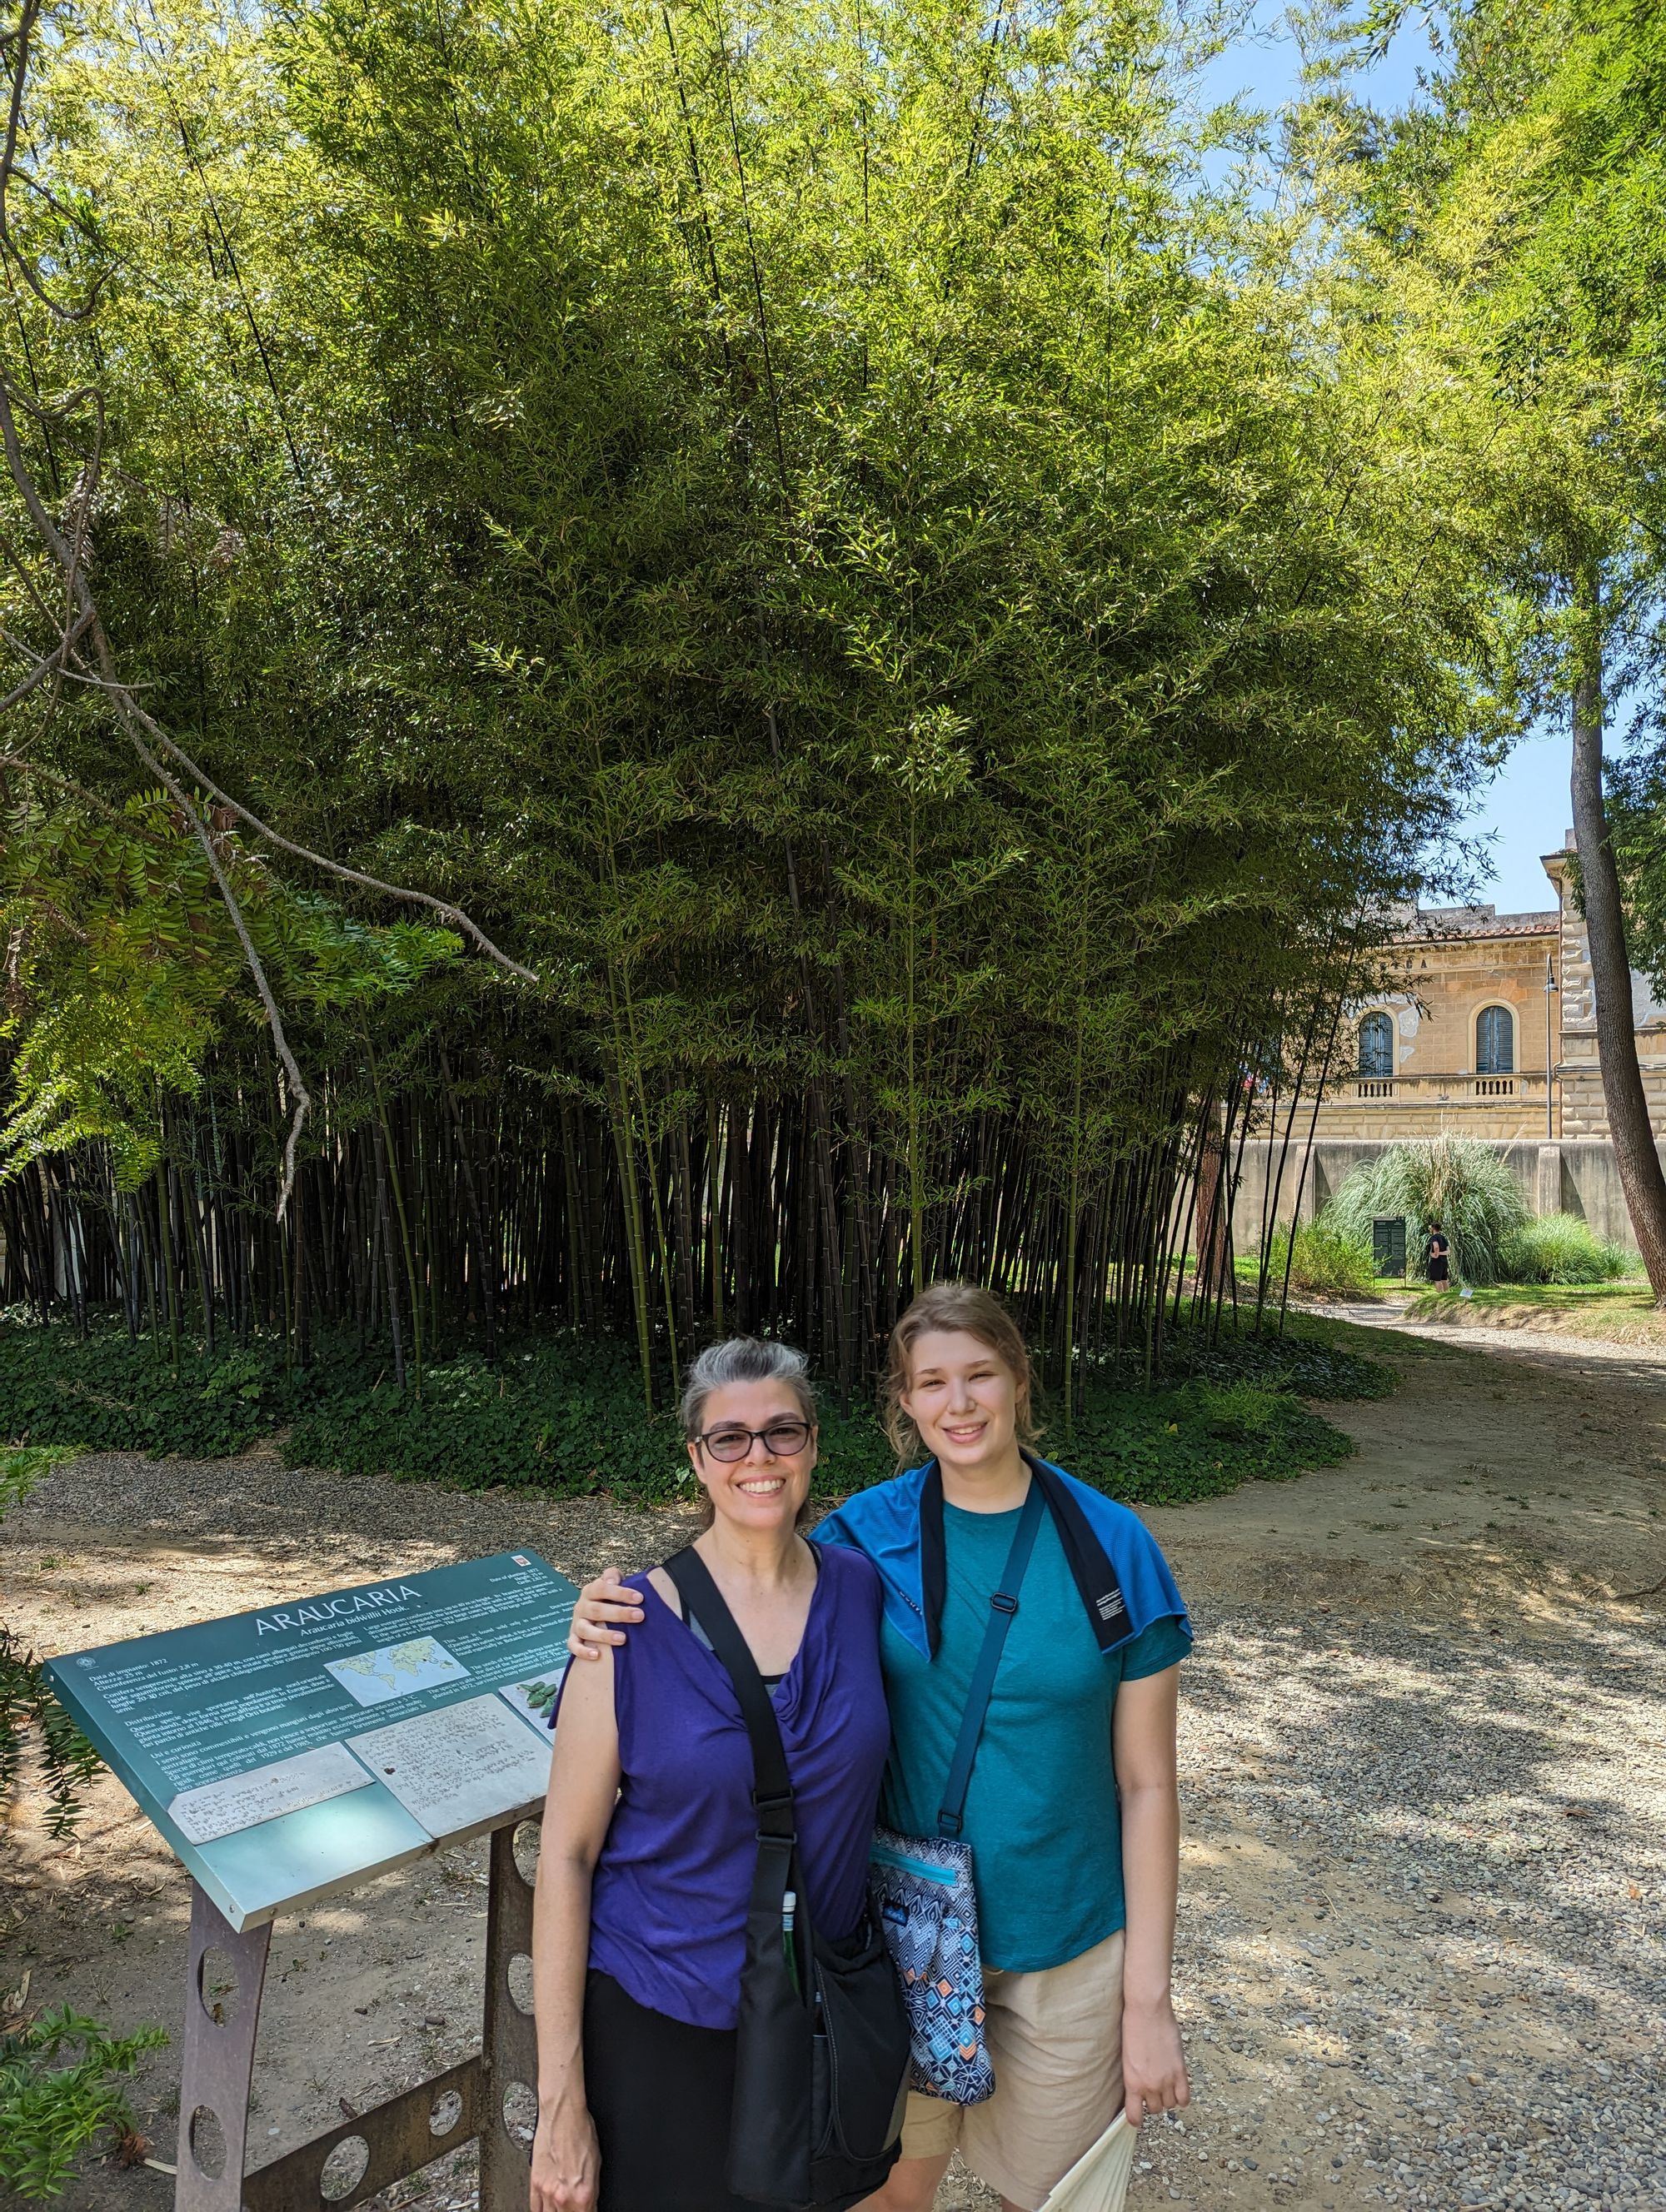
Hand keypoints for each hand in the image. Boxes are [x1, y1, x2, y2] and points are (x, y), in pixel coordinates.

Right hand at [529, 2098, 599, 2211]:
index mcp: (583, 2193)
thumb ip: (591, 2191)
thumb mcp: (596, 2164)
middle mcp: (563, 2195)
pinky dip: (542, 2211)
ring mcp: (547, 2190)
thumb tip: (589, 2204)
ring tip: (562, 2208)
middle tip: (575, 2208)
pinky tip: (547, 2209)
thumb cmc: (581, 2131)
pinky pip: (535, 2208)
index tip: (587, 2211)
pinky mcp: (534, 2183)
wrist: (562, 2114)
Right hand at [567, 1569, 644, 1659]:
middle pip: (597, 1610)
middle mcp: (581, 1606)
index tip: (640, 1598)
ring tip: (623, 1639)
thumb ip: (613, 1577)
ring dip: (604, 1635)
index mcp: (590, 1591)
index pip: (602, 1588)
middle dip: (619, 1613)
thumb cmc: (608, 1598)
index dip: (620, 1592)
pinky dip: (583, 1651)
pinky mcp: (573, 1638)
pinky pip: (573, 1646)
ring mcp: (577, 1623)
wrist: (594, 1614)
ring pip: (586, 1629)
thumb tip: (613, 1580)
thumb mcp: (611, 1583)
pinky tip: (597, 1655)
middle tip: (639, 1616)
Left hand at [1121, 1997, 1189, 2127]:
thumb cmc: (1132, 2028)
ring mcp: (1166, 2080)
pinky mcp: (1180, 2072)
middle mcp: (1149, 2085)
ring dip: (1167, 2098)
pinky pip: (1184, 2098)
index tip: (1137, 2117)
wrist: (1147, 2010)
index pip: (1134, 2116)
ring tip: (1164, 2085)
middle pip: (1155, 2109)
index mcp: (1131, 2082)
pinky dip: (1182, 2098)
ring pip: (1170, 2105)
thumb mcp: (1127, 2057)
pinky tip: (1178, 2089)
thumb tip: (1140, 2089)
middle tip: (1152, 2090)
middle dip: (1153, 2102)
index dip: (1136, 2119)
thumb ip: (1135, 2076)